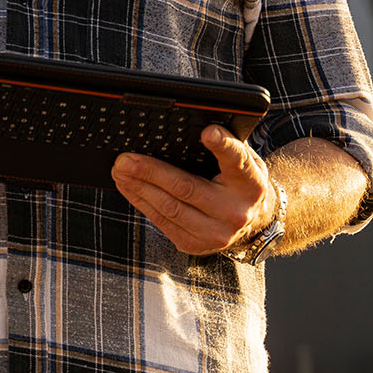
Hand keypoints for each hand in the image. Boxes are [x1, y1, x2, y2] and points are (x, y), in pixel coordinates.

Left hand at [110, 124, 277, 255]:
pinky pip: (161, 221)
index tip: (208, 132)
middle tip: (125, 159)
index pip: (238, 161)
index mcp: (251, 183)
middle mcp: (236, 211)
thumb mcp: (243, 162)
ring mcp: (216, 233)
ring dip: (138, 187)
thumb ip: (225, 146)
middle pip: (185, 188)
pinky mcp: (195, 244)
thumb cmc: (238, 183)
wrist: (252, 224)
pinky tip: (129, 187)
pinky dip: (141, 201)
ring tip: (120, 171)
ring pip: (168, 208)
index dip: (223, 145)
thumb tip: (196, 128)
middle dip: (149, 172)